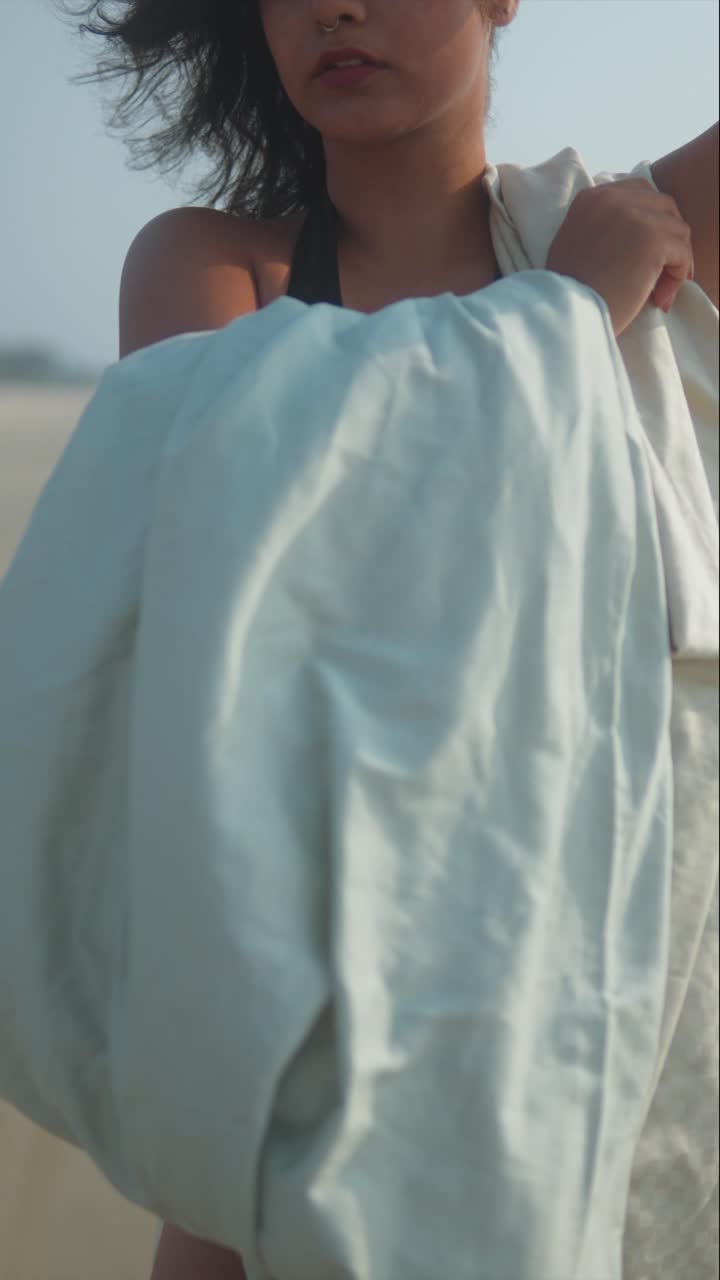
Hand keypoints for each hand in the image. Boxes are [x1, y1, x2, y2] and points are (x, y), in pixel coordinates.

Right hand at [545, 178, 694, 337]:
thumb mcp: (574, 247)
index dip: (652, 221)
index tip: (649, 252)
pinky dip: (677, 278)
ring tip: (658, 293)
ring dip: (674, 262)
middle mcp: (612, 198)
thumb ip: (600, 228)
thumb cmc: (567, 294)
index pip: (639, 192)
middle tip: (662, 273)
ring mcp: (634, 215)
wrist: (564, 316)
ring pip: (678, 230)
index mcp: (591, 199)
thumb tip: (635, 237)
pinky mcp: (652, 239)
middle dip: (669, 238)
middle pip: (664, 206)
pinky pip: (683, 253)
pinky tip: (660, 299)